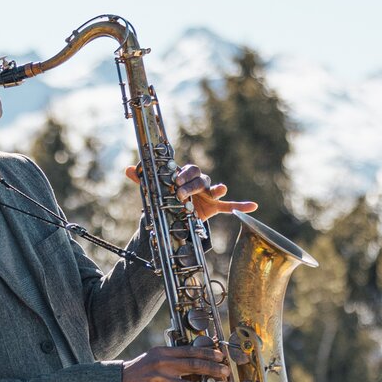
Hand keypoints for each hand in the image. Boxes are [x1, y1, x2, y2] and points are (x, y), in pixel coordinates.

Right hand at [122, 345, 229, 381]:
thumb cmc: (139, 371)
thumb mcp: (154, 358)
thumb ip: (172, 358)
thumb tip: (196, 360)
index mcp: (163, 353)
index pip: (189, 351)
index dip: (207, 353)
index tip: (221, 357)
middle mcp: (161, 364)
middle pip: (191, 366)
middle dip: (211, 369)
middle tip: (225, 373)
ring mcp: (156, 380)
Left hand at [125, 163, 257, 221]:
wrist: (179, 212)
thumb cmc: (170, 196)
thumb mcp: (156, 189)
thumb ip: (143, 179)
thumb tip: (128, 169)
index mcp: (186, 176)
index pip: (189, 169)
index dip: (184, 173)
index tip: (176, 181)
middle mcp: (199, 182)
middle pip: (201, 178)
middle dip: (192, 185)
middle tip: (181, 193)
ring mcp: (208, 194)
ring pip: (213, 187)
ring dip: (214, 188)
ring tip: (216, 191)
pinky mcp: (214, 207)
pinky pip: (230, 205)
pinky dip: (241, 205)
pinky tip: (253, 206)